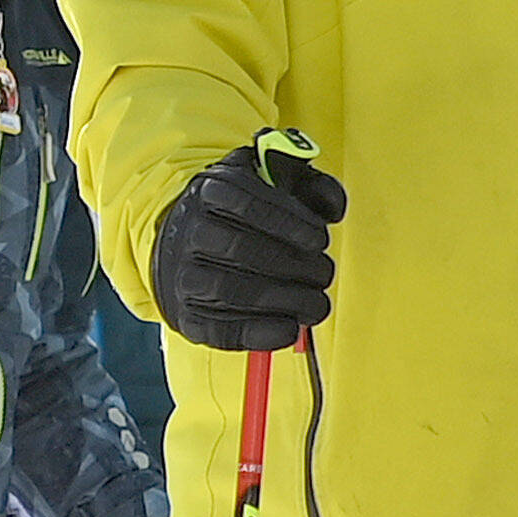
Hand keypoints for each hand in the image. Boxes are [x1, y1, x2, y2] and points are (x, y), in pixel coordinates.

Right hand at [155, 144, 346, 351]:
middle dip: (294, 265)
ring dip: (283, 300)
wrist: (186, 243)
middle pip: (241, 249)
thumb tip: (334, 207)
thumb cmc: (243, 213)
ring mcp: (184, 273)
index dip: (289, 223)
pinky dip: (257, 333)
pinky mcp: (188, 314)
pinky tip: (289, 328)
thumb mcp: (277, 183)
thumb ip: (311, 188)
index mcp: (212, 189)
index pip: (246, 203)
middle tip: (324, 274)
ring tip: (316, 304)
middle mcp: (190, 230)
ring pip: (229, 290)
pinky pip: (219, 328)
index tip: (319, 239)